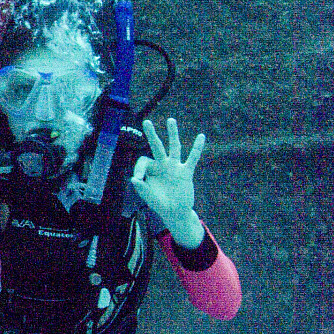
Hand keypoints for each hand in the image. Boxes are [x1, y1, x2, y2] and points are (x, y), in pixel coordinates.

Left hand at [131, 117, 206, 244]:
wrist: (176, 213)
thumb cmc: (161, 204)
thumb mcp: (150, 198)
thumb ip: (142, 189)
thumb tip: (133, 179)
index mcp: (151, 170)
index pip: (144, 161)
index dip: (139, 167)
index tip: (138, 179)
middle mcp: (162, 165)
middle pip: (156, 146)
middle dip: (151, 135)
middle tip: (146, 121)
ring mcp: (175, 167)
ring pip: (174, 147)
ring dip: (172, 134)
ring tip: (170, 120)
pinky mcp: (186, 172)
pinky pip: (193, 158)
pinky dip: (197, 148)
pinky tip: (201, 136)